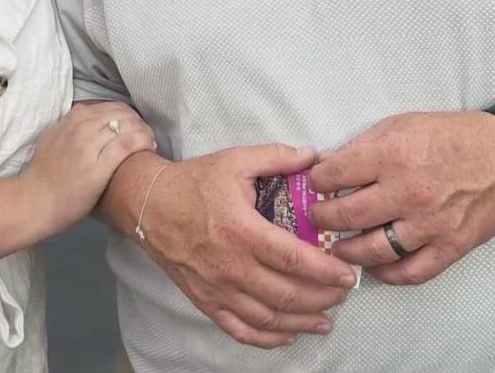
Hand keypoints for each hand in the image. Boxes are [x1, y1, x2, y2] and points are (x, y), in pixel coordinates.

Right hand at [16, 101, 153, 231]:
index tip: (134, 126)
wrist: (35, 201)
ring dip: (144, 131)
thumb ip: (72, 126)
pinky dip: (142, 142)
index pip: (111, 106)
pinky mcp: (98, 166)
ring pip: (128, 126)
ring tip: (151, 143)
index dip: (128, 115)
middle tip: (147, 135)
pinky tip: (149, 148)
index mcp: (73, 117)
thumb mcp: (54, 138)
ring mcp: (90, 145)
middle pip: (122, 114)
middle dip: (139, 122)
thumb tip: (92, 120)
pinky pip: (128, 145)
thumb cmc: (45, 174)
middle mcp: (82, 126)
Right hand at [136, 144, 356, 348]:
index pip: (293, 258)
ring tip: (325, 320)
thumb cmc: (193, 182)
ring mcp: (216, 288)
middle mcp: (230, 266)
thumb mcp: (235, 160)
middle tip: (342, 294)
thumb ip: (277, 157)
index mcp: (241, 230)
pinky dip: (266, 338)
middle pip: (285, 294)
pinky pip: (239, 329)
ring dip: (301, 322)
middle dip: (322, 298)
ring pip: (267, 318)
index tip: (347, 274)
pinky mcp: (205, 301)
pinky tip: (287, 335)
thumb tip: (314, 157)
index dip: (325, 270)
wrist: (148, 205)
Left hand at [308, 111, 494, 286]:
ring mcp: (430, 223)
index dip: (316, 180)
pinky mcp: (450, 246)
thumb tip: (327, 166)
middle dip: (323, 218)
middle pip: (346, 216)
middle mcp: (408, 192)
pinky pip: (411, 271)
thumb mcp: (401, 124)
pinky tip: (377, 267)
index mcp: (392, 155)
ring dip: (348, 251)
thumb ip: (363, 146)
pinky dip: (388, 274)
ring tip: (338, 247)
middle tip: (318, 218)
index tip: (314, 185)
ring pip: (373, 250)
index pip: (334, 174)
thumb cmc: (450, 135)